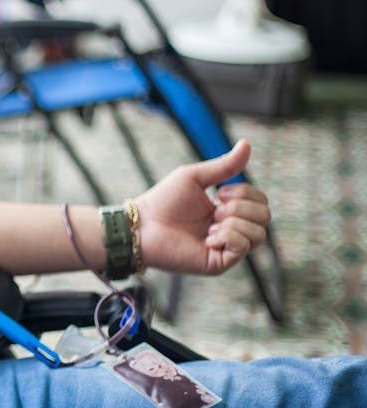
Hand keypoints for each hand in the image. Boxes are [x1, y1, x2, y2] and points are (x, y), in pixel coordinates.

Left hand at [135, 140, 270, 274]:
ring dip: (234, 222)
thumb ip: (224, 166)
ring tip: (209, 224)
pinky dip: (227, 236)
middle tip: (214, 209)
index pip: (261, 202)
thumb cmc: (164, 200)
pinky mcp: (219, 263)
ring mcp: (227, 248)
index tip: (220, 193)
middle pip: (265, 217)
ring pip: (259, 234)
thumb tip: (246, 144)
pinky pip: (242, 247)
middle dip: (241, 207)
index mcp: (228, 211)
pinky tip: (206, 238)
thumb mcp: (196, 177)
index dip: (246, 193)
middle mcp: (231, 230)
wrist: (142, 224)